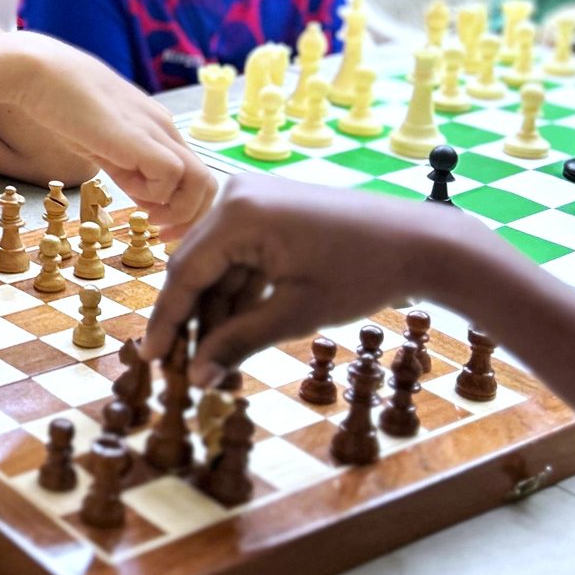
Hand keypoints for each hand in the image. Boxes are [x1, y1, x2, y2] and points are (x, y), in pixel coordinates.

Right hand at [16, 33, 217, 231]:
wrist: (40, 73)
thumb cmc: (61, 102)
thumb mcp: (102, 142)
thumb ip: (125, 165)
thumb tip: (140, 194)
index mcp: (157, 130)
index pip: (194, 175)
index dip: (185, 209)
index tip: (160, 226)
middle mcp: (165, 129)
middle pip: (208, 182)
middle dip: (191, 218)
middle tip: (162, 236)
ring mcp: (155, 132)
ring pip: (201, 181)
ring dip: (179, 211)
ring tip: (150, 219)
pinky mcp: (139, 138)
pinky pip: (171, 174)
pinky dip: (158, 195)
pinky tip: (133, 193)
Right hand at [141, 174, 480, 384]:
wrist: (422, 241)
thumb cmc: (364, 273)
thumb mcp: (296, 313)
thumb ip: (238, 341)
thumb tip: (198, 377)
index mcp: (237, 215)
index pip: (184, 274)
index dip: (167, 322)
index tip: (151, 359)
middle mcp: (235, 197)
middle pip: (196, 268)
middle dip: (191, 320)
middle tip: (182, 367)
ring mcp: (252, 201)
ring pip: (218, 266)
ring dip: (216, 311)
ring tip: (214, 360)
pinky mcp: (269, 211)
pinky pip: (239, 256)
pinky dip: (238, 293)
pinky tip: (235, 332)